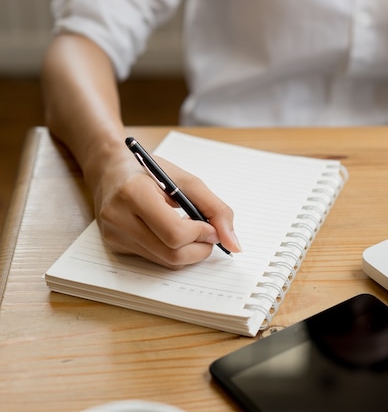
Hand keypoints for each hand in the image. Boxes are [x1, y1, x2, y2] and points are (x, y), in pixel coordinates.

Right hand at [91, 154, 239, 268]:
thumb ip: (215, 208)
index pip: (175, 233)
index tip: (211, 227)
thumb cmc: (150, 172)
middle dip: (199, 249)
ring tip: (191, 231)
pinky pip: (155, 260)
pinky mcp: (115, 247)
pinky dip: (172, 251)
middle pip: (172, 254)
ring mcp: (114, 235)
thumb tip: (234, 243)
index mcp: (134, 193)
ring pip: (166, 262)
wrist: (109, 170)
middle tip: (208, 234)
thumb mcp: (186, 180)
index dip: (201, 234)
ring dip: (189, 252)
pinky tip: (171, 233)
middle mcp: (118, 217)